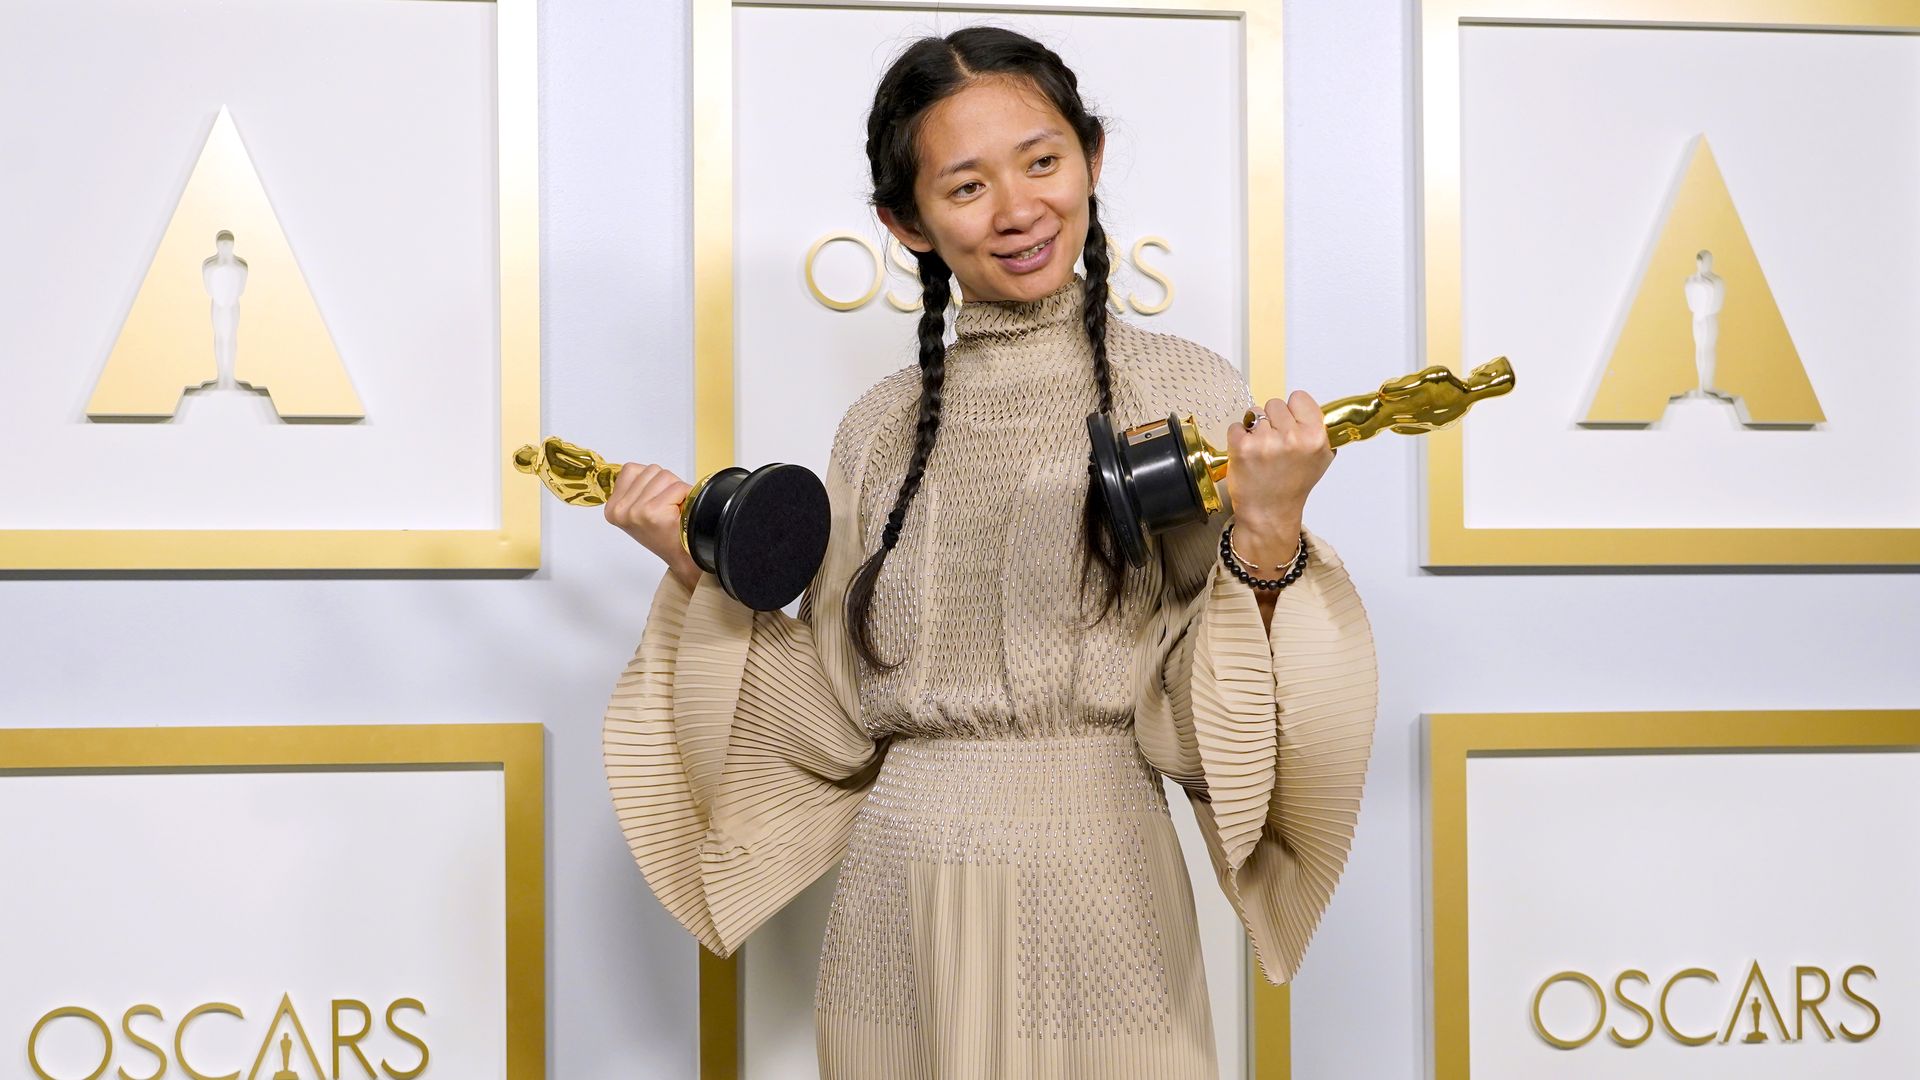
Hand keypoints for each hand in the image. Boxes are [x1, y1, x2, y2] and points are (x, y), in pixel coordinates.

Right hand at [604, 463, 699, 589]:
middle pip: (651, 470)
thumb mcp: (638, 511)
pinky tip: (680, 511)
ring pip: (665, 475)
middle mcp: (620, 509)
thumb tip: (642, 470)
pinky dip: (686, 494)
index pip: (631, 469)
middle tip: (667, 506)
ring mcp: (636, 510)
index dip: (651, 480)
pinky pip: (677, 486)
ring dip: (676, 489)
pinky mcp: (653, 512)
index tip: (654, 499)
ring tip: (673, 509)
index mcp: (612, 508)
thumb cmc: (664, 533)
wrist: (680, 556)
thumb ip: (635, 489)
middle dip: (665, 484)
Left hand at [1225, 391, 1334, 564]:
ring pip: (1255, 413)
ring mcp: (1265, 442)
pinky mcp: (1242, 447)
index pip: (1299, 397)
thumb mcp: (1320, 459)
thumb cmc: (1292, 487)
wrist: (1269, 513)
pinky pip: (1237, 425)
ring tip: (1262, 451)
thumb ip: (1318, 431)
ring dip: (1255, 428)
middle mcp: (1292, 438)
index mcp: (1315, 437)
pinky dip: (1239, 437)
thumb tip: (1309, 408)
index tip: (1290, 424)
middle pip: (1275, 403)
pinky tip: (1248, 454)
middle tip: (1275, 444)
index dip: (1293, 410)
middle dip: (1273, 421)